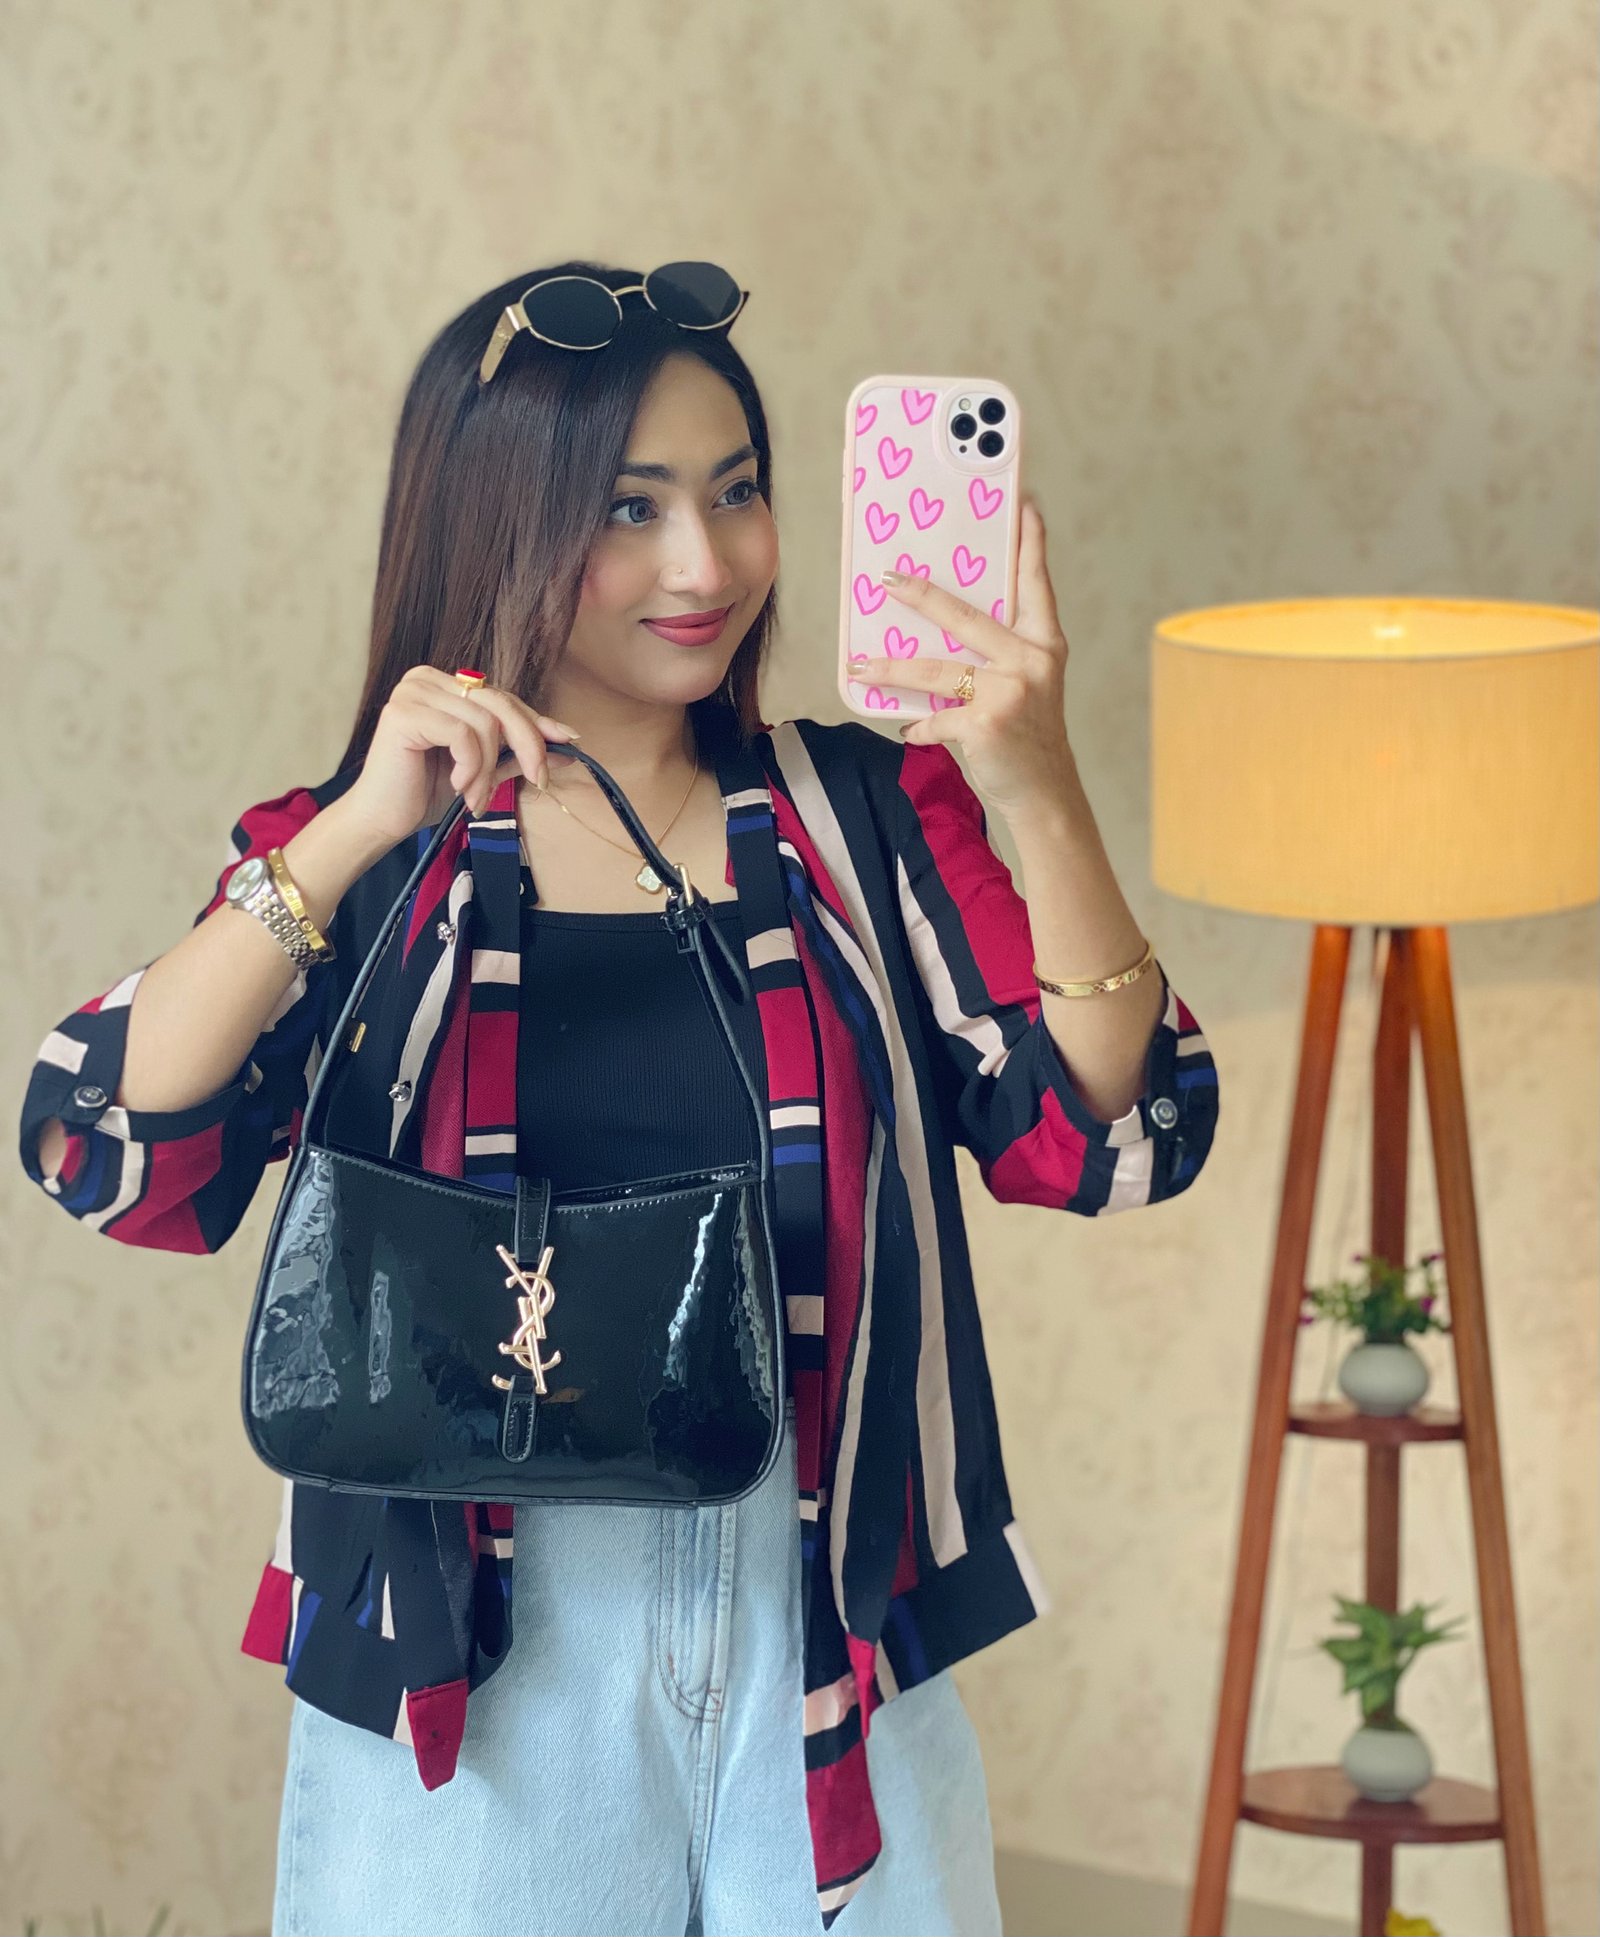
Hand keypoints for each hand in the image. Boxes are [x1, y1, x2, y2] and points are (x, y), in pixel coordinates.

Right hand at [341, 665, 580, 847]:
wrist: (382, 820)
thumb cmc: (426, 793)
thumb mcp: (483, 770)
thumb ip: (517, 754)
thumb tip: (567, 746)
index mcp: (443, 685)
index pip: (502, 697)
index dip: (536, 721)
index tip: (568, 741)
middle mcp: (426, 679)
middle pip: (499, 704)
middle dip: (527, 745)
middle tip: (539, 781)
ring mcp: (413, 692)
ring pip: (484, 722)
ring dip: (489, 769)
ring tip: (477, 797)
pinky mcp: (405, 713)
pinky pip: (463, 734)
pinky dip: (471, 766)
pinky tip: (459, 786)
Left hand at [847, 496, 1074, 817]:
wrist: (1044, 791)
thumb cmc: (1029, 733)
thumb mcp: (1027, 684)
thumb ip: (998, 654)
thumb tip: (938, 631)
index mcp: (1044, 643)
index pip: (1035, 584)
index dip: (1029, 544)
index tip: (1023, 504)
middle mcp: (1031, 660)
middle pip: (966, 617)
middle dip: (922, 596)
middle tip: (889, 580)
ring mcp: (1010, 690)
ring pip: (936, 670)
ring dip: (892, 668)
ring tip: (861, 665)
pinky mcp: (987, 723)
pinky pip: (936, 718)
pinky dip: (918, 725)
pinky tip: (908, 729)